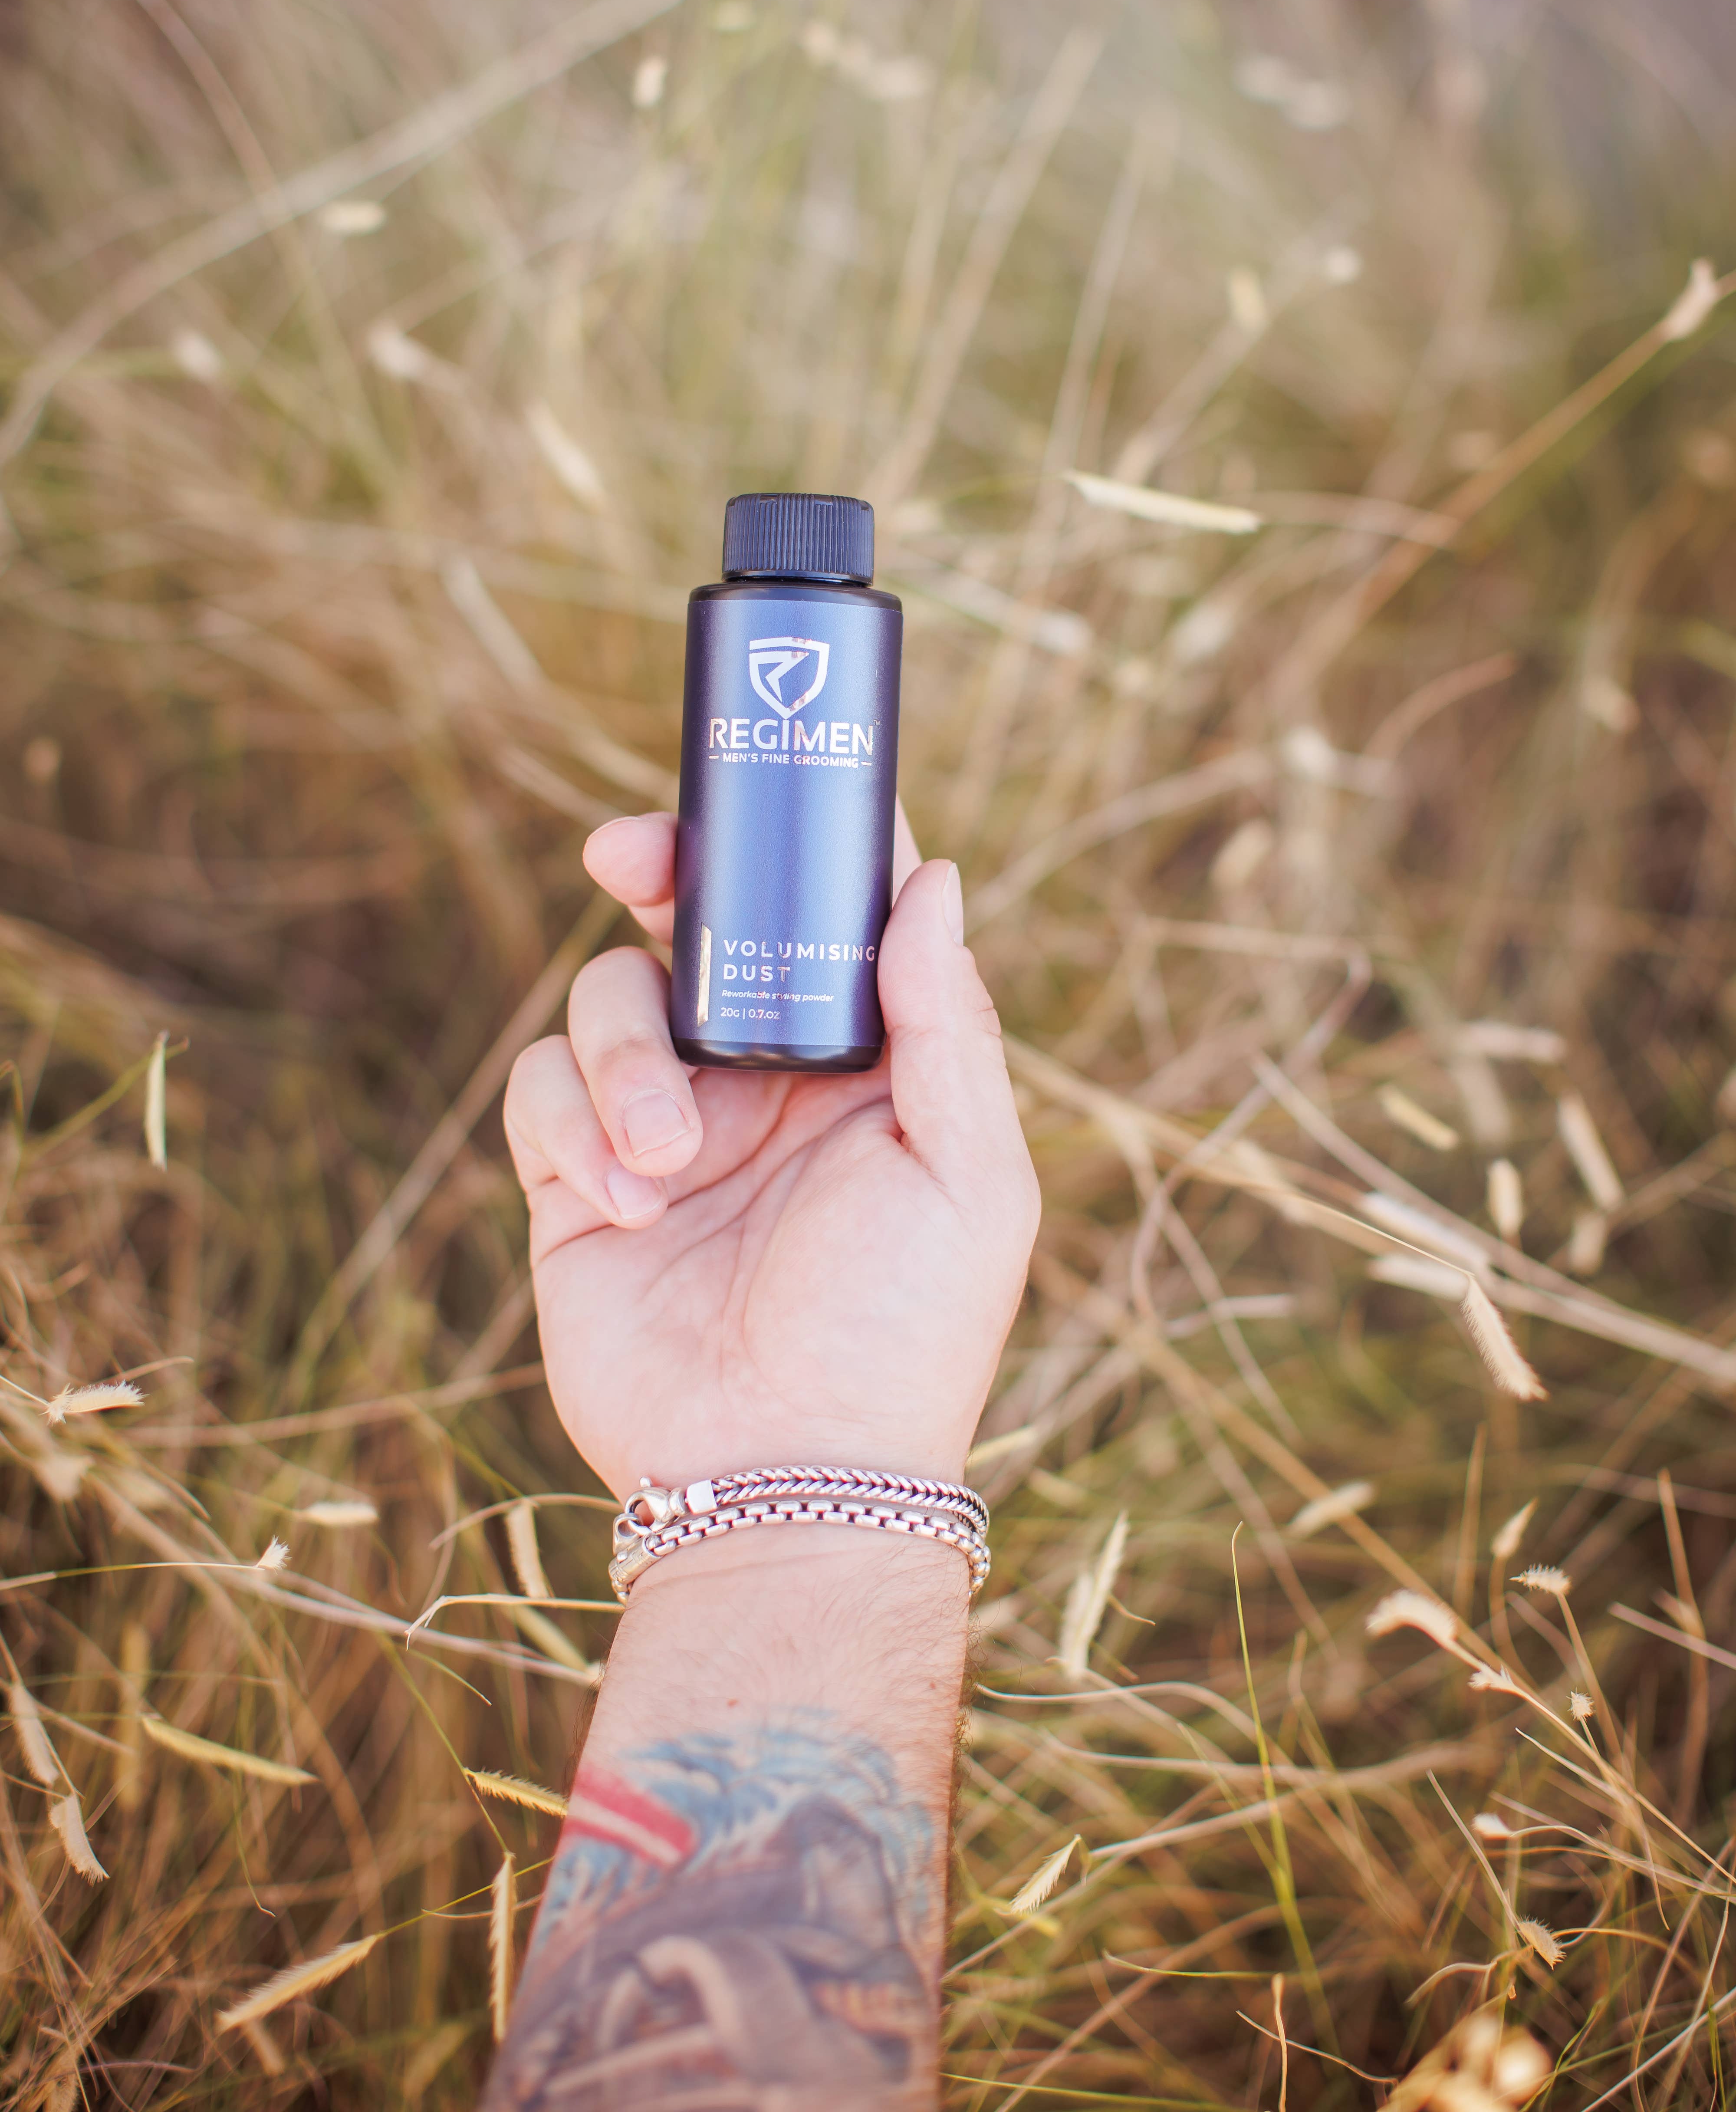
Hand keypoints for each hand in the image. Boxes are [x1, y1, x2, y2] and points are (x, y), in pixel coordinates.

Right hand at [503, 809, 1039, 1499]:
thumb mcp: (966, 1173)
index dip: (794, 839)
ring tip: (664, 1158)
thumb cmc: (901, 1332)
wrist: (786, 1476)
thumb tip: (936, 880)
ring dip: (622, 1056)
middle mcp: (762, 1078)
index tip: (758, 782)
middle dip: (659, 870)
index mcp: (862, 1062)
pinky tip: (623, 1201)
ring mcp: (667, 1125)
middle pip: (696, 922)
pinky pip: (542, 1091)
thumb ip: (946, 1023)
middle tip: (627, 853)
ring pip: (609, 998)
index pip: (830, 915)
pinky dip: (570, 1125)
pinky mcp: (577, 1180)